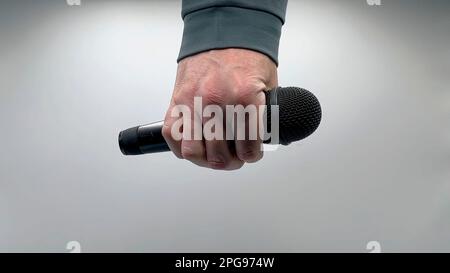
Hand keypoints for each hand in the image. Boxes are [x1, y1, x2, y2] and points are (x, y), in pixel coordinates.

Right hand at [162, 48, 277, 169]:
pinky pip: (172, 135)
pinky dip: (181, 147)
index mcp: (245, 98)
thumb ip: (264, 116)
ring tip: (213, 156)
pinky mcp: (177, 100)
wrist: (224, 32)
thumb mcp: (268, 86)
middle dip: (230, 162)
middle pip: (220, 156)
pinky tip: (194, 146)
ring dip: (205, 160)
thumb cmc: (246, 58)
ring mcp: (193, 102)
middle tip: (234, 158)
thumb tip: (263, 141)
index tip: (250, 154)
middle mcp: (217, 102)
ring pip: (193, 152)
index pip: (248, 147)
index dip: (251, 156)